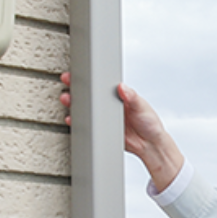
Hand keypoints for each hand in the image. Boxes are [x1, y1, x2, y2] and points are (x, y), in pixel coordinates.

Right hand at [59, 73, 183, 191]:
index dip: (89, 77)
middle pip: (89, 94)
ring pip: (85, 108)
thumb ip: (132, 97)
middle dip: (76, 87)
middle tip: (68, 82)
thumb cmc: (150, 123)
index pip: (101, 83)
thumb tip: (122, 87)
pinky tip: (71, 119)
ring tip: (67, 100)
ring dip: (74, 104)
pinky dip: (77, 122)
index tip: (79, 72)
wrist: (150, 145)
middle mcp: (109, 104)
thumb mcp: (142, 107)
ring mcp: (104, 117)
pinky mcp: (101, 130)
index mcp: (119, 95)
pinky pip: (87, 124)